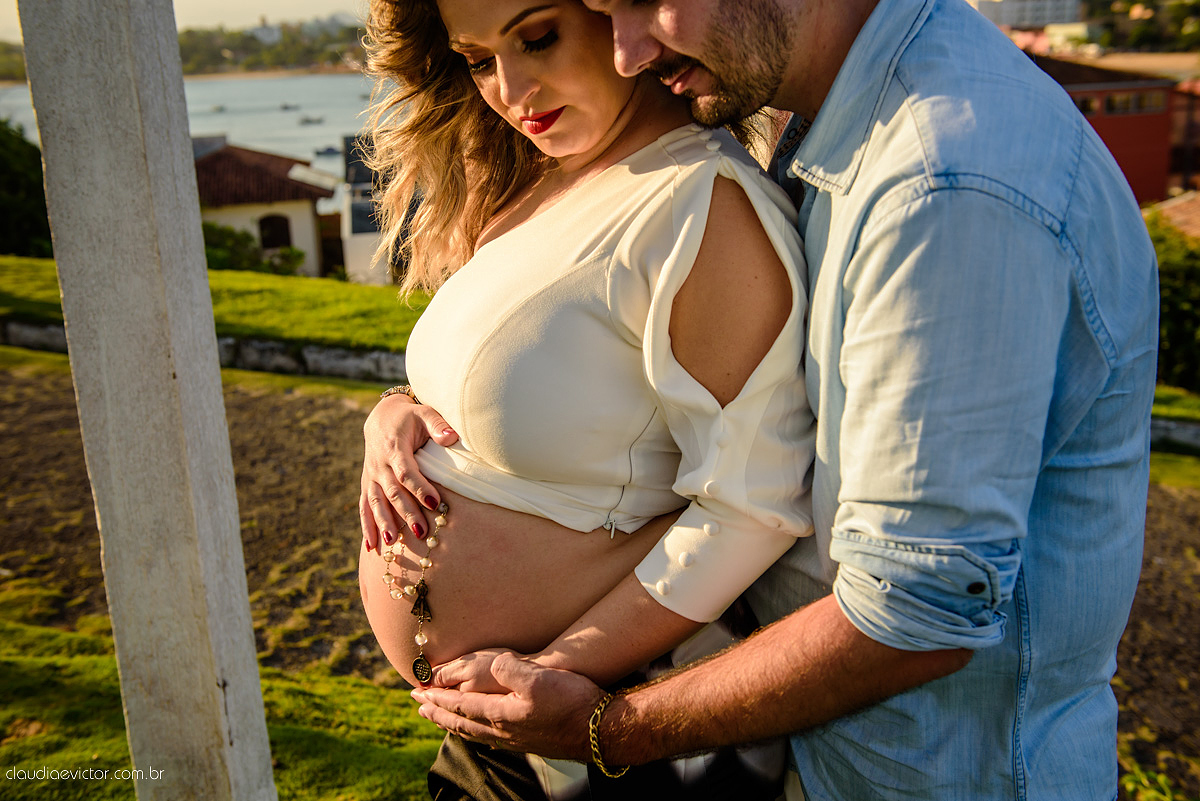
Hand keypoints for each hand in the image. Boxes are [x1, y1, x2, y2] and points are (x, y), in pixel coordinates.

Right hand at [359, 393, 457, 551]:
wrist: (382, 417)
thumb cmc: (410, 418)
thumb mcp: (424, 413)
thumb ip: (438, 424)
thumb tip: (451, 437)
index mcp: (394, 447)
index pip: (406, 471)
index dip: (419, 487)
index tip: (435, 502)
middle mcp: (379, 463)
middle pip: (392, 491)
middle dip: (406, 512)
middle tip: (421, 531)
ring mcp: (371, 475)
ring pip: (376, 502)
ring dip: (383, 523)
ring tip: (393, 542)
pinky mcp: (367, 483)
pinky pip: (364, 506)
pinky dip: (367, 526)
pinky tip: (372, 546)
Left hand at [412, 652, 604, 759]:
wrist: (599, 730)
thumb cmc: (570, 702)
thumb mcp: (539, 678)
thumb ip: (510, 669)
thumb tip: (492, 665)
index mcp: (501, 714)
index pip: (460, 706)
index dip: (438, 699)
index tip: (418, 693)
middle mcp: (503, 731)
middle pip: (461, 723)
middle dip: (438, 713)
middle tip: (419, 706)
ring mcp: (515, 739)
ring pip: (474, 733)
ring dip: (452, 724)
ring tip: (440, 719)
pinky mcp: (528, 742)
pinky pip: (489, 738)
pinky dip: (473, 732)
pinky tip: (479, 731)